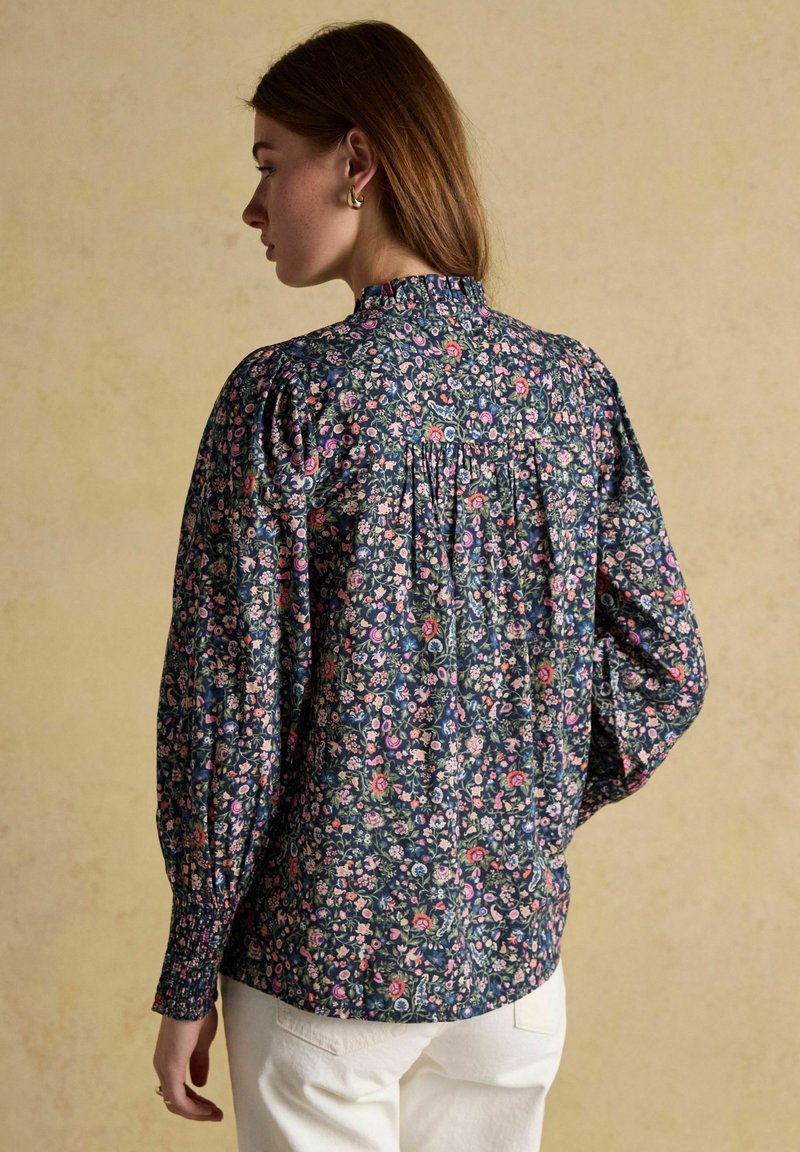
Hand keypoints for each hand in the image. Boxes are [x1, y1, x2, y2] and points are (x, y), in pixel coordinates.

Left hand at [153, 1004, 223, 1120]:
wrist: (193, 997)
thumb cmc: (198, 1013)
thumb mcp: (202, 1042)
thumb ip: (199, 1063)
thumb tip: (199, 1084)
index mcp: (169, 1058)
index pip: (178, 1089)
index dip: (195, 1100)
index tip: (213, 1105)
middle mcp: (162, 1066)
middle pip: (176, 1100)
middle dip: (197, 1109)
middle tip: (216, 1113)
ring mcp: (164, 1068)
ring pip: (176, 1103)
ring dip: (197, 1112)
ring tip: (216, 1114)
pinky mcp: (171, 1069)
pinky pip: (179, 1100)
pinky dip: (194, 1109)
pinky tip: (208, 1110)